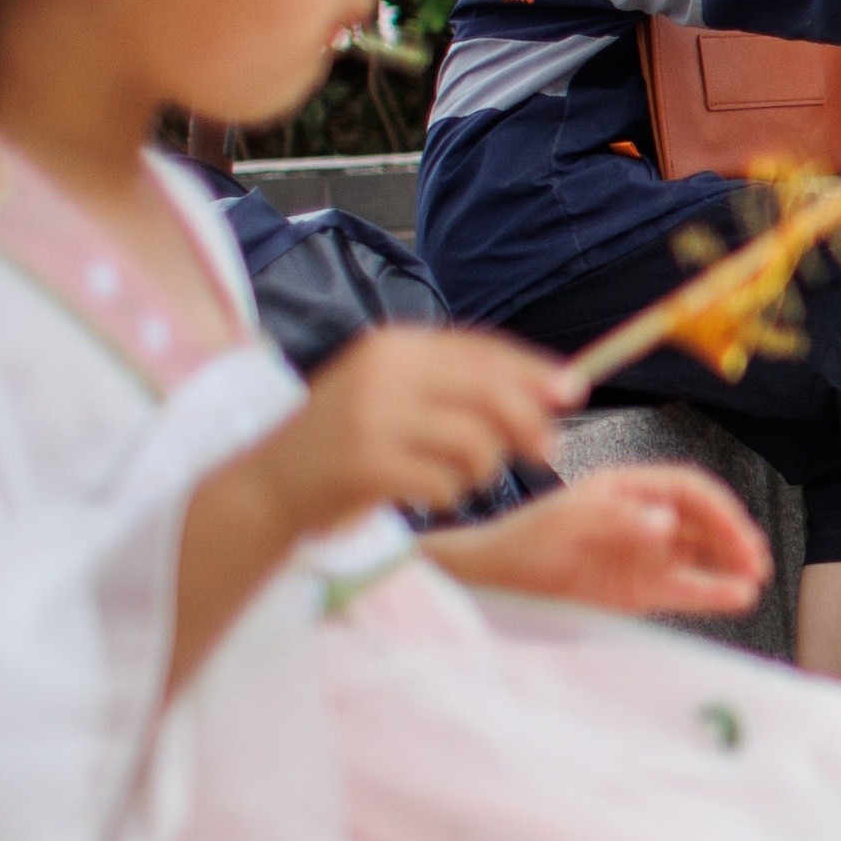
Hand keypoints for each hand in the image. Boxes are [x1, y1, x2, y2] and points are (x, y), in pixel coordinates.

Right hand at [249, 328, 577, 534]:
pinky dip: (448, 495)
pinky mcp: (364, 463)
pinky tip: (428, 494)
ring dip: (482, 470)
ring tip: (459, 478)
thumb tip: (558, 386)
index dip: (533, 370)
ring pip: (475, 442)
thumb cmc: (347, 442)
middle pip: (491, 393)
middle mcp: (384, 372)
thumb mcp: (397, 395)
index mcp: (395, 345)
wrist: (267, 485)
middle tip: (545, 454)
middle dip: (530, 425)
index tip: (572, 391)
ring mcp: (371, 417)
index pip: (482, 349)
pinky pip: (444, 482)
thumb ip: (464, 387)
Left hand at [425, 464, 771, 614]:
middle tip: (754, 558)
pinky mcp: (636, 591)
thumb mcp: (565, 525)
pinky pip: (683, 590)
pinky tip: (735, 598)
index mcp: (625, 490)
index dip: (718, 506)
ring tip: (753, 579)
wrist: (488, 585)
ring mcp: (641, 556)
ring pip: (700, 556)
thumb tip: (667, 521)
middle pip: (701, 522)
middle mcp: (640, 519)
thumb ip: (617, 521)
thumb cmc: (519, 543)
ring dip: (729, 565)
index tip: (737, 528)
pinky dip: (710, 593)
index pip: (686, 488)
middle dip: (732, 537)